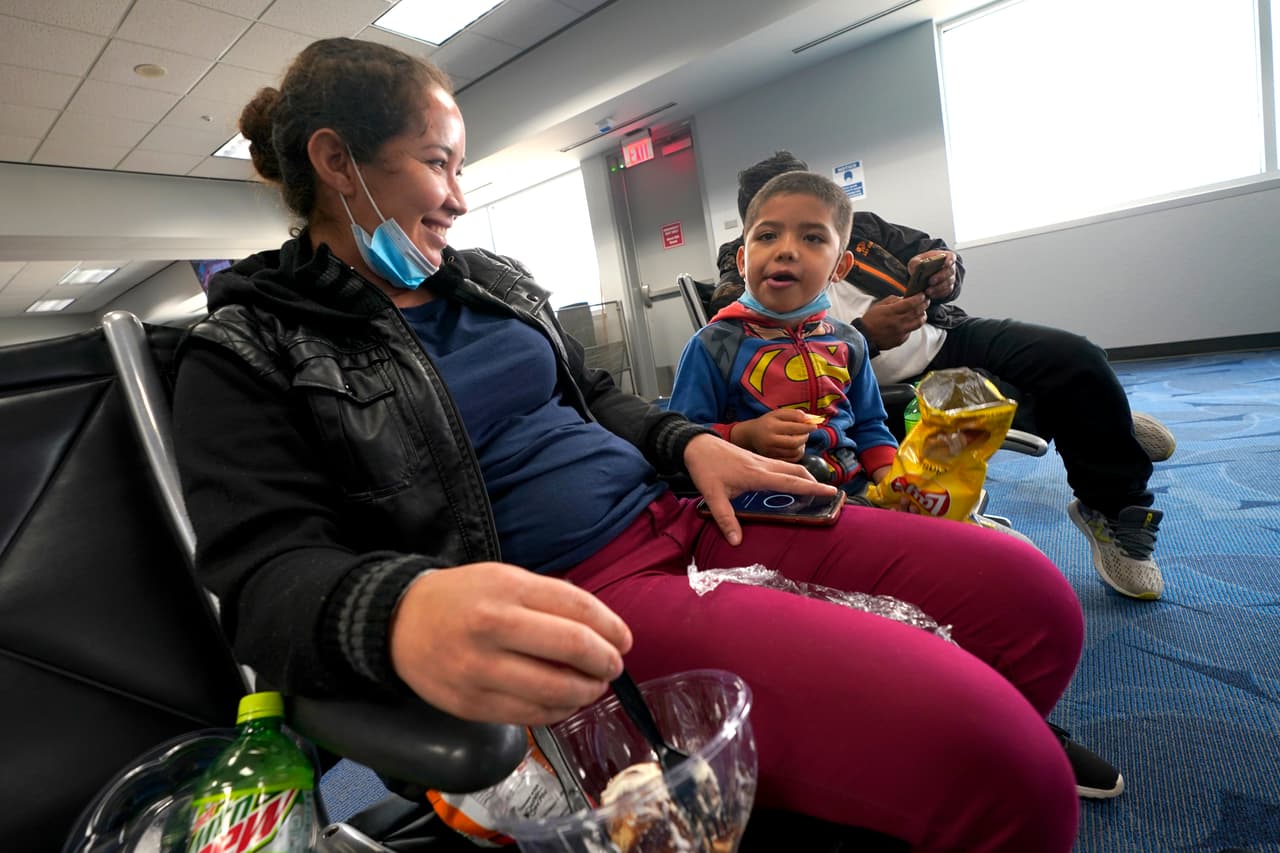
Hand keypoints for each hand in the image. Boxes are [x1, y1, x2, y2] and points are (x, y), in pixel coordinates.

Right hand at [389, 563, 632, 725]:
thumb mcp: (505, 578)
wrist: (399, 623)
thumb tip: (603, 631)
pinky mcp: (471, 705)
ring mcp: (480, 670)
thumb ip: (551, 601)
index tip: (625, 640)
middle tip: (613, 666)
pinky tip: (564, 702)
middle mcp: (493, 627)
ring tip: (592, 686)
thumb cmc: (462, 598)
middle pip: (572, 648)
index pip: (576, 608)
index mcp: (506, 589)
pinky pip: (530, 715)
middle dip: (605, 661)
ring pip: (555, 690)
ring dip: (586, 692)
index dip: (611, 627)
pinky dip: (557, 711)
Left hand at [684, 433, 836, 545]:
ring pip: (789, 467)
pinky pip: (780, 465)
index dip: (812, 487)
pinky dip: (791, 473)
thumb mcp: (712, 496)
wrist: (696, 444)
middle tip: (826, 494)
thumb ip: (725, 519)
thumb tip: (736, 541)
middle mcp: (763, 465)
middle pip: (796, 472)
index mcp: (757, 475)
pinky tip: (787, 481)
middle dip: (813, 482)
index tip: (830, 492)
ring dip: (803, 476)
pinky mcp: (755, 458)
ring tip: (812, 488)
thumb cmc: (705, 468)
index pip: (791, 482)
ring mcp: (760, 460)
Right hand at [730, 409, 816, 460]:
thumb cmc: (768, 422)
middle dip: (805, 437)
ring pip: (795, 452)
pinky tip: (795, 447)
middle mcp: (770, 441)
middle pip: (795, 442)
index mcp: (771, 426)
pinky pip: (792, 460)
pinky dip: (797, 453)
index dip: (807, 427)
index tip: (814, 426)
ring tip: (799, 439)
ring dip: (802, 446)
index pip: (794, 428)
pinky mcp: (773, 460)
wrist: (751, 435)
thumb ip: (794, 414)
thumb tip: (810, 419)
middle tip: (806, 433)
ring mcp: (770, 452)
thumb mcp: (778, 413)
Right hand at [860, 295, 927, 349]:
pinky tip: (910, 322)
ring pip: (918, 323)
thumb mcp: (879, 306)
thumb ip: (892, 300)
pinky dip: (912, 325)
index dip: (919, 298)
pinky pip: (911, 331)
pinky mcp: (901, 340)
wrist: (865, 337)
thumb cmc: (870, 321)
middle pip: (917, 312)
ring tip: (922, 312)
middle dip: (924, 305)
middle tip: (926, 301)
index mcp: (892, 312)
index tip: (922, 295)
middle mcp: (898, 322)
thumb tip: (904, 298)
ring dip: (922, 316)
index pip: (911, 303)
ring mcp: (900, 332)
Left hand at [908, 250, 956, 299]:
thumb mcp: (917, 260)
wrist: (925, 272)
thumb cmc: (923, 263)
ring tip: (927, 291)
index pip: (951, 257)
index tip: (947, 263)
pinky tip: (930, 295)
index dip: (950, 260)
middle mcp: (950, 268)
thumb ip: (916, 262)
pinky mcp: (948, 288)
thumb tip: (916, 266)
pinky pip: (946, 292)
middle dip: (940, 277)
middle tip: (930, 281)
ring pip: (948, 283)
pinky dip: (938, 294)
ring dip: (938, 288)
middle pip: (949, 272)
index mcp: (945, 257)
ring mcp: (950, 278)